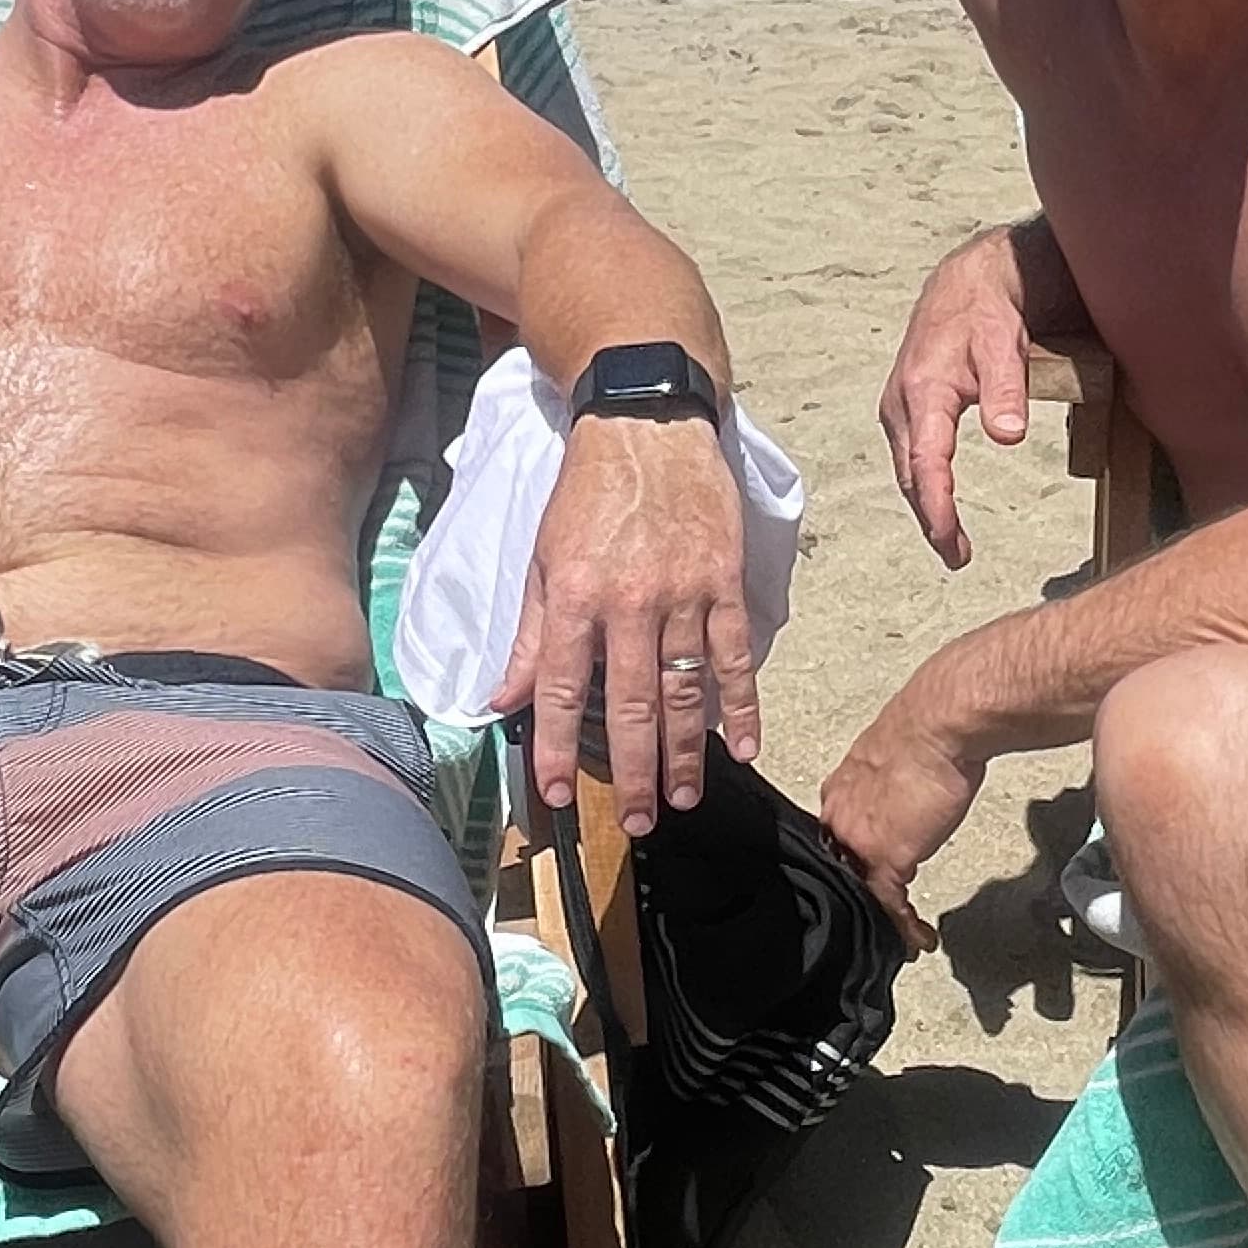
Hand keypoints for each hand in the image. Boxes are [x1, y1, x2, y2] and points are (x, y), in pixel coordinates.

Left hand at [496, 413, 757, 834]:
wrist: (647, 426)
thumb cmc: (588, 493)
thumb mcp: (543, 559)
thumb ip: (531, 636)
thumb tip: (503, 700)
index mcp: (578, 596)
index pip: (567, 689)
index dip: (560, 746)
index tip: (558, 792)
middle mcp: (632, 601)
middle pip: (634, 704)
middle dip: (632, 770)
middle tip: (636, 820)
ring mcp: (685, 594)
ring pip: (687, 690)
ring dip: (686, 752)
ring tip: (681, 797)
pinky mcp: (724, 582)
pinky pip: (735, 656)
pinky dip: (742, 704)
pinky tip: (744, 746)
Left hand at [819, 680, 984, 947]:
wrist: (939, 725)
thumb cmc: (929, 729)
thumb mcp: (898, 755)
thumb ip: (893, 779)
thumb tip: (911, 785)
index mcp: (840, 791)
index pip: (839, 837)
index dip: (853, 862)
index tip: (868, 878)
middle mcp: (840, 817)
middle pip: (842, 869)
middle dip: (862, 897)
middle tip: (884, 919)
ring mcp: (857, 841)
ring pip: (862, 892)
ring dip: (885, 917)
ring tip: (904, 936)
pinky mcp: (885, 859)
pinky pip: (890, 907)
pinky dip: (905, 928)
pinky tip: (920, 938)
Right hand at [881, 227, 1032, 569]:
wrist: (968, 282)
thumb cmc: (987, 311)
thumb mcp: (1004, 342)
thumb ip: (1007, 388)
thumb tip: (1008, 436)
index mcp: (923, 391)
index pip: (926, 463)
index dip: (937, 506)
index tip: (950, 539)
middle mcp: (903, 404)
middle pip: (911, 475)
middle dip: (931, 519)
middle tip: (957, 557)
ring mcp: (902, 407)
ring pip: (909, 469)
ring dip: (927, 507)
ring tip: (953, 544)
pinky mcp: (910, 408)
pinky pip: (914, 456)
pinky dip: (925, 485)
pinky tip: (941, 504)